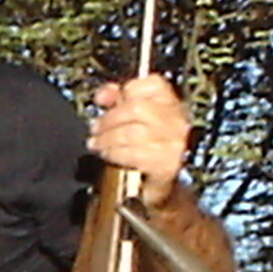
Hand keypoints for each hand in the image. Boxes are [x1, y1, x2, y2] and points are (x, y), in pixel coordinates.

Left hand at [88, 74, 192, 209]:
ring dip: (108, 139)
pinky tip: (109, 155)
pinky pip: (135, 154)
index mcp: (171, 105)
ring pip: (133, 132)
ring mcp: (174, 143)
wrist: (160, 187)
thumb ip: (118, 101)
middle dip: (109, 119)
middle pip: (138, 108)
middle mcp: (177, 121)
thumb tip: (104, 94)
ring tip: (97, 144)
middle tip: (95, 129)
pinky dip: (116, 154)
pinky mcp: (167, 165)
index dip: (127, 89)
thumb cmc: (146, 149)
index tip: (106, 100)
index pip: (153, 84)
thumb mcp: (132, 121)